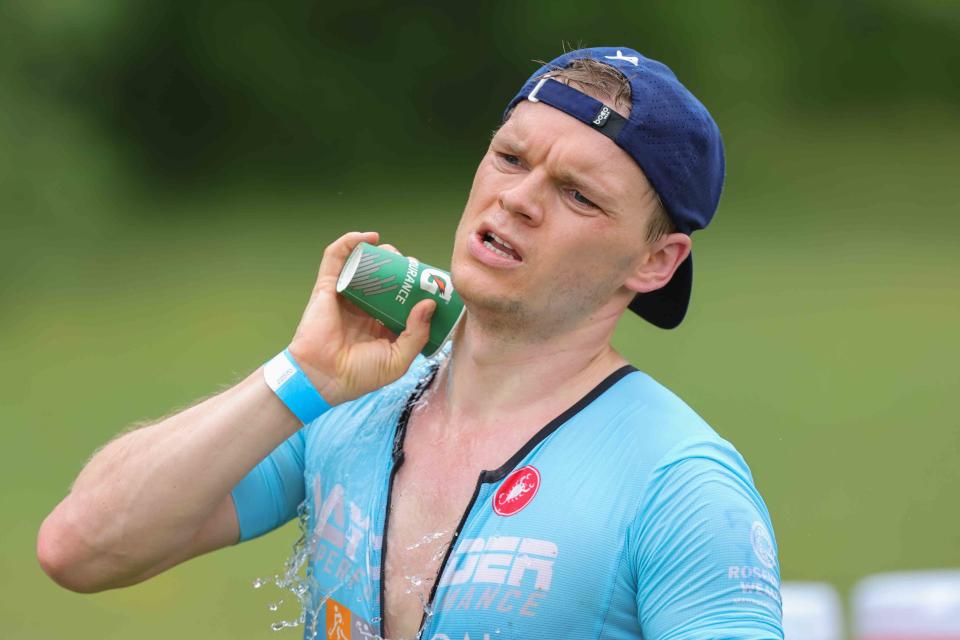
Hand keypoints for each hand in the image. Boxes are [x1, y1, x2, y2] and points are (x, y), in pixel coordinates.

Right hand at [287, 231, 435, 405]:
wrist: (324, 378)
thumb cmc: (360, 375)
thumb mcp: (398, 359)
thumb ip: (417, 334)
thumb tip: (429, 304)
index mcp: (381, 323)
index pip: (402, 297)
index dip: (416, 287)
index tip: (431, 282)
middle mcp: (364, 307)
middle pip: (385, 277)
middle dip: (401, 268)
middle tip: (414, 267)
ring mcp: (345, 295)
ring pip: (364, 264)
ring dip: (380, 253)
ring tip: (394, 254)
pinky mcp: (327, 287)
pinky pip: (335, 258)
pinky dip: (349, 241)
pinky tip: (368, 236)